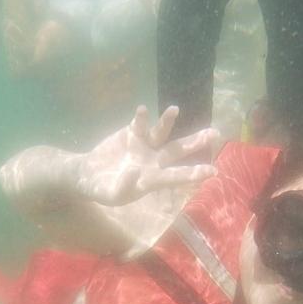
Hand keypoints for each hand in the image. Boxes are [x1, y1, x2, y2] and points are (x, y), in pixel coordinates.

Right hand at [75, 105, 217, 205]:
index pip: (176, 176)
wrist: (88, 174)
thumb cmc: (102, 189)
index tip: (213, 171)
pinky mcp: (132, 133)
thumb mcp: (111, 194)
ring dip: (167, 121)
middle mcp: (153, 161)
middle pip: (178, 150)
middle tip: (215, 133)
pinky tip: (141, 110)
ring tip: (174, 109)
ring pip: (161, 133)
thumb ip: (122, 186)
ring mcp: (144, 145)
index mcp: (152, 179)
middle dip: (195, 142)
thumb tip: (133, 171)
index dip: (193, 174)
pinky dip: (140, 117)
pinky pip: (139, 123)